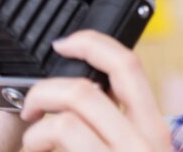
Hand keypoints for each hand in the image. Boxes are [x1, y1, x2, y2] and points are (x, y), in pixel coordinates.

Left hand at [20, 29, 172, 151]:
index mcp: (152, 129)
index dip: (95, 42)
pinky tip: (32, 147)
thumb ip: (118, 127)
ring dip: (42, 102)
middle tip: (36, 94)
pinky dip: (35, 135)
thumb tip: (90, 93)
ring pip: (80, 95)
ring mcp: (125, 151)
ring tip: (30, 129)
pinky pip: (62, 129)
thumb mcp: (133, 151)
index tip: (65, 43)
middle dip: (66, 66)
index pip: (130, 65)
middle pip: (112, 69)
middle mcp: (146, 138)